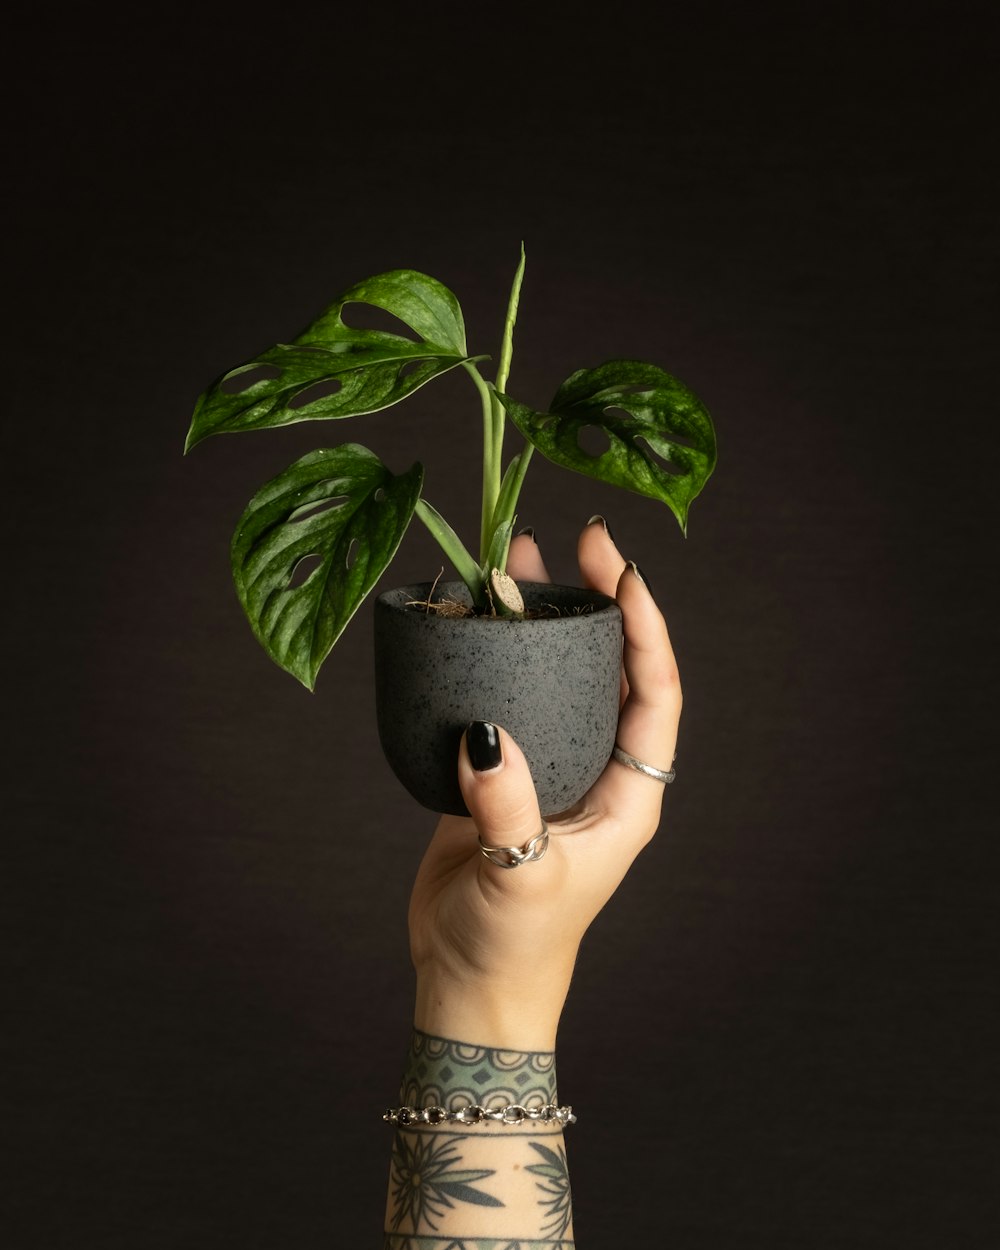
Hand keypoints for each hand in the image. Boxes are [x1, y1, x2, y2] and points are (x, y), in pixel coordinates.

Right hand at [408, 519, 681, 1049]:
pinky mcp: (499, 770)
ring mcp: (548, 764)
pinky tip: (467, 619)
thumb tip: (485, 735)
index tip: (622, 571)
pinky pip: (501, 697)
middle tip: (576, 540)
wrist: (469, 979)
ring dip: (541, 619)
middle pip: (610, 667)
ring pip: (554, 674)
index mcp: (629, 791)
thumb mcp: (524, 880)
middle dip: (598, 603)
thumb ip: (507, 810)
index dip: (647, 628)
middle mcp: (595, 767)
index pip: (656, 692)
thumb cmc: (517, 943)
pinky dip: (489, 655)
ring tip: (519, 556)